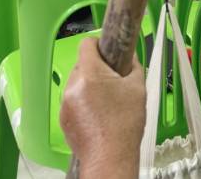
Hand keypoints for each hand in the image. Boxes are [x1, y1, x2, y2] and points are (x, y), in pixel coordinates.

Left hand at [59, 37, 145, 173]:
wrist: (110, 157)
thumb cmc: (126, 122)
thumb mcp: (138, 88)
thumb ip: (133, 66)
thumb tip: (129, 57)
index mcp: (91, 74)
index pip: (86, 44)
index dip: (98, 45)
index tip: (109, 53)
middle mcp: (72, 86)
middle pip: (81, 65)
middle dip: (95, 70)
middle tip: (112, 82)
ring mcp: (64, 104)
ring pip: (76, 84)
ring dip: (88, 87)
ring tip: (105, 103)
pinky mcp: (62, 119)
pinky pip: (72, 102)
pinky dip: (82, 104)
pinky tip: (97, 117)